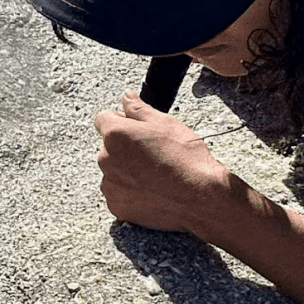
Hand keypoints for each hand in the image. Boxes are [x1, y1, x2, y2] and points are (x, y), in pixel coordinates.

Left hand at [93, 92, 231, 235]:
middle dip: (125, 148)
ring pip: (114, 171)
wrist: (200, 197)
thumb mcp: (165, 123)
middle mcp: (106, 159)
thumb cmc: (185, 158)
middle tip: (153, 154)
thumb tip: (126, 97)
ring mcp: (110, 185)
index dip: (121, 121)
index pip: (104, 120)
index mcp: (115, 135)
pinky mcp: (117, 206)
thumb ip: (139, 109)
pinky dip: (131, 192)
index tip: (137, 129)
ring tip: (155, 175)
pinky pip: (119, 193)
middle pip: (109, 147)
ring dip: (127, 170)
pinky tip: (152, 191)